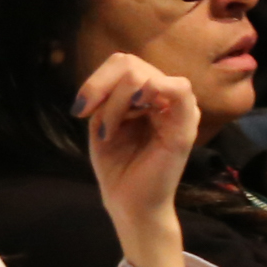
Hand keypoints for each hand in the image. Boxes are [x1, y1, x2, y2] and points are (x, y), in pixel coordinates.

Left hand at [75, 51, 200, 266]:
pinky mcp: (186, 126)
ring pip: (143, 76)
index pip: (124, 63)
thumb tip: (113, 78)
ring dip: (115, 102)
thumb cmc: (117, 165)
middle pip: (130, 63)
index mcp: (148, 97)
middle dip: (101, 87)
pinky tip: (136, 112)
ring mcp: (179, 110)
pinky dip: (150, 92)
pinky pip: (178, 89)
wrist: (129, 203)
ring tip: (109, 130)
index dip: (96, 80)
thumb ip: (108, 96)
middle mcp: (166, 99)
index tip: (80, 109)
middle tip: (89, 116)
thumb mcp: (102, 122)